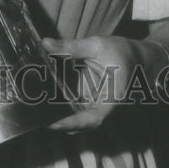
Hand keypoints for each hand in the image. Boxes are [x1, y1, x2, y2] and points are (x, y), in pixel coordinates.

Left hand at [42, 35, 164, 132]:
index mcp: (111, 98)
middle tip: (36, 117)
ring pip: (74, 116)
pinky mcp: (86, 98)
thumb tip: (45, 43)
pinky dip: (57, 104)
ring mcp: (93, 103)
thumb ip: (71, 47)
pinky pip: (71, 105)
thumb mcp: (96, 45)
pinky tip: (41, 98)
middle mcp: (101, 106)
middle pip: (80, 123)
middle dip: (59, 122)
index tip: (54, 124)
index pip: (93, 118)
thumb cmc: (120, 51)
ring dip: (56, 115)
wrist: (134, 55)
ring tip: (34, 110)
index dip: (74, 123)